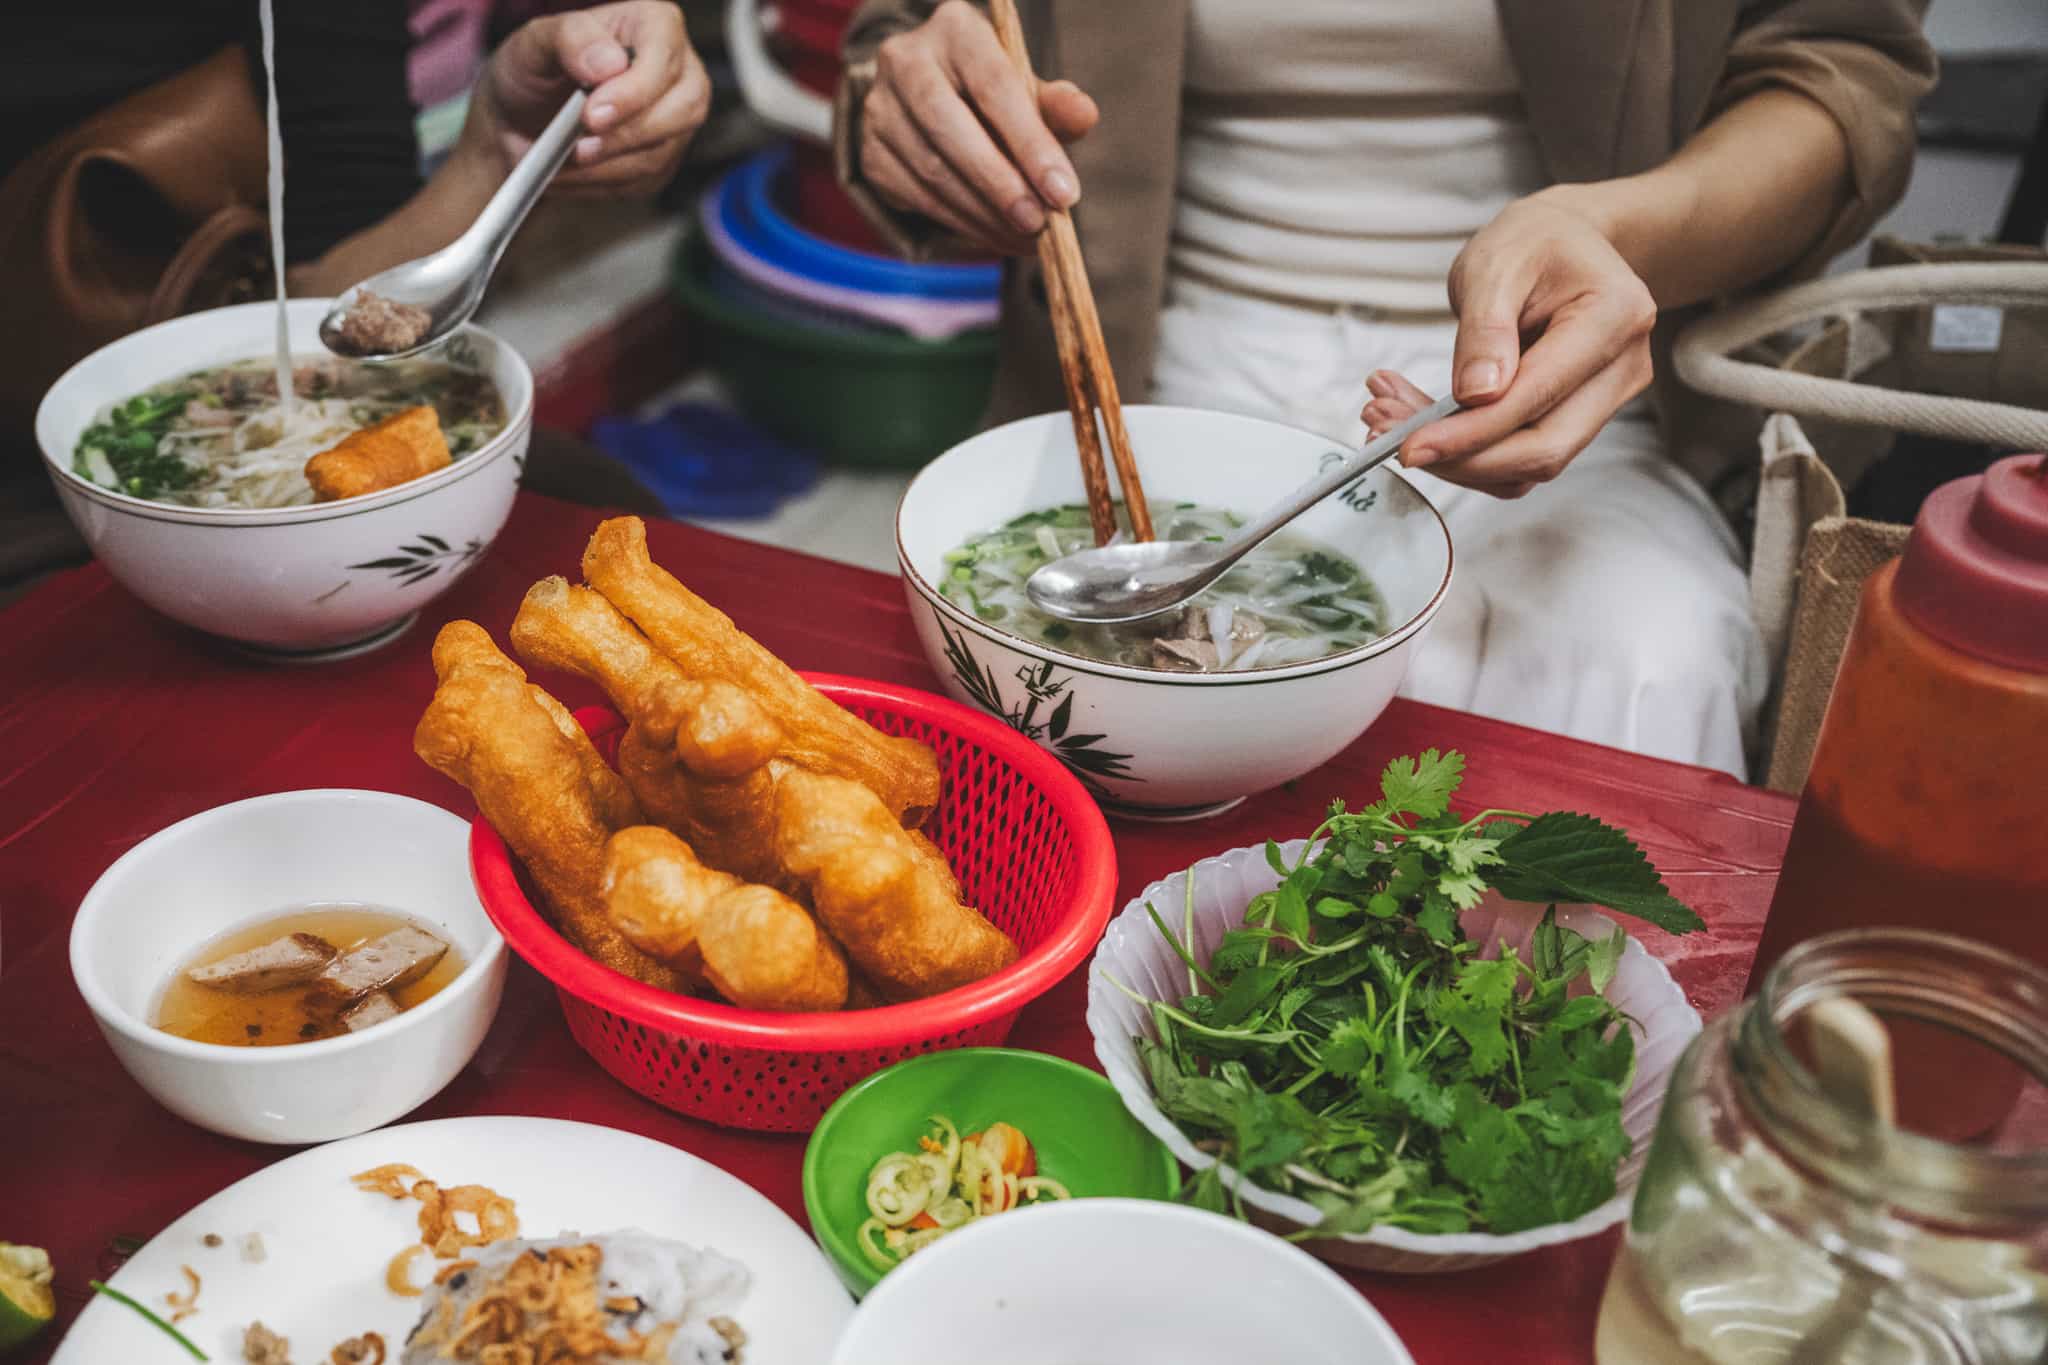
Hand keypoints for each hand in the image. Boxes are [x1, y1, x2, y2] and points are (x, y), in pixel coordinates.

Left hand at [464, 1, 710, 196]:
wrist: (520, 119)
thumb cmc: (534, 70)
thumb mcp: (536, 42)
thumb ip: (572, 39)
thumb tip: (609, 63)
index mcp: (653, 26)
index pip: (664, 58)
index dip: (634, 91)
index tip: (593, 114)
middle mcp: (678, 72)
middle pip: (682, 109)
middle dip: (627, 135)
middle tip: (579, 147)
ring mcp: (675, 119)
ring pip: (662, 151)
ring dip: (609, 165)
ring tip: (566, 160)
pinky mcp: (664, 158)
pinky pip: (647, 180)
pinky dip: (604, 183)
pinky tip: (574, 175)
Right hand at [860, 0, 1098, 252]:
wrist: (934, 98)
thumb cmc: (994, 92)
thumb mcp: (1029, 89)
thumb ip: (1056, 103)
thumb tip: (1084, 114)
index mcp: (955, 30)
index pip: (994, 86)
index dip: (1031, 142)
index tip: (1064, 193)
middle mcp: (905, 60)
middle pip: (950, 128)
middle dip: (1001, 185)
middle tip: (1040, 225)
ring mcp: (880, 107)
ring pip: (932, 170)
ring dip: (985, 214)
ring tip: (1027, 238)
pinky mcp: (871, 152)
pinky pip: (917, 196)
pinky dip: (962, 223)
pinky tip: (997, 235)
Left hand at [1361, 192, 1656, 497]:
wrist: (1562, 242)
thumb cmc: (1533, 242)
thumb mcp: (1495, 265)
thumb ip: (1486, 330)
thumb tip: (1476, 397)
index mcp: (1614, 317)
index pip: (1538, 396)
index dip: (1472, 432)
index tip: (1410, 444)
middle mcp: (1622, 366)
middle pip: (1544, 449)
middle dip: (1460, 455)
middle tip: (1387, 433)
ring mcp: (1606, 398)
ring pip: (1531, 462)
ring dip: (1458, 457)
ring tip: (1392, 417)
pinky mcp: (1578, 417)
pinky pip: (1522, 455)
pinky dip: (1469, 451)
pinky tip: (1420, 423)